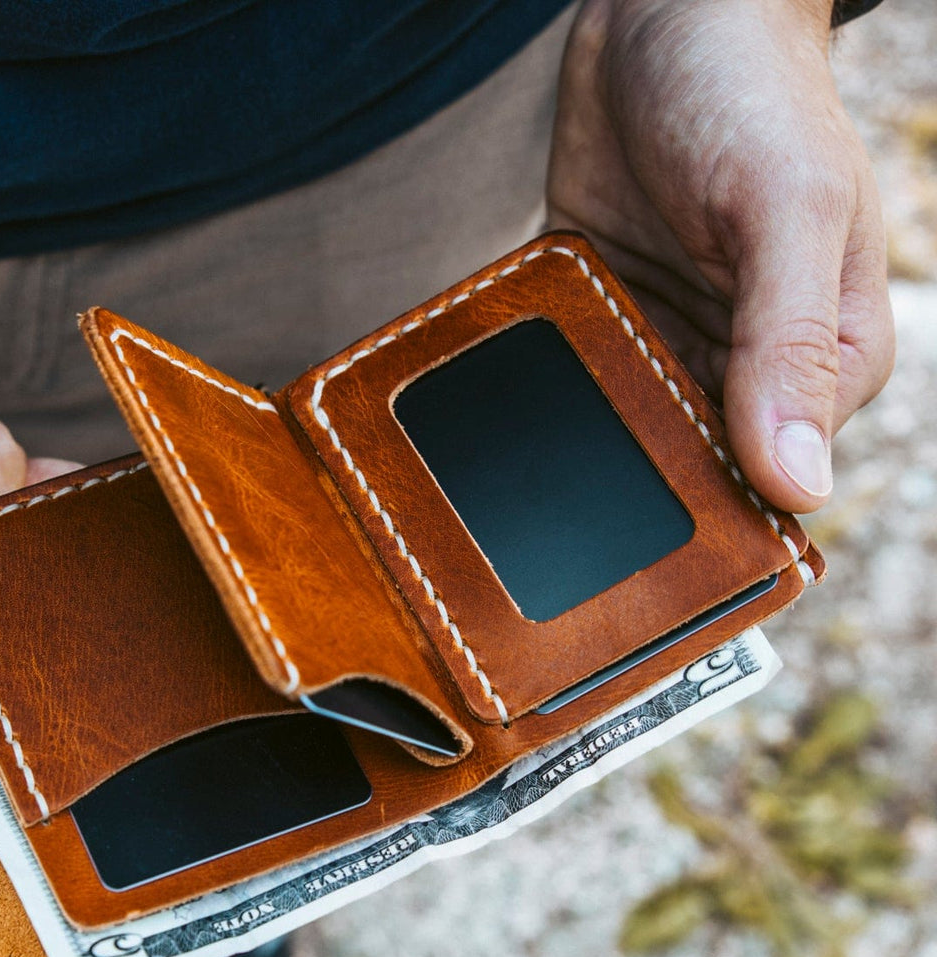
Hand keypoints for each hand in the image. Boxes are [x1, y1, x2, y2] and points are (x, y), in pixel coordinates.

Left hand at [547, 0, 893, 512]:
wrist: (661, 15)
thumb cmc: (748, 93)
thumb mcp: (785, 209)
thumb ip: (788, 342)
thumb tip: (799, 485)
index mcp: (825, 358)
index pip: (775, 476)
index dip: (716, 509)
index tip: (649, 532)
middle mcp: (749, 365)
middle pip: (692, 469)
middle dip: (636, 483)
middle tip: (566, 508)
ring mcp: (673, 343)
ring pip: (624, 434)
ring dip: (580, 444)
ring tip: (524, 465)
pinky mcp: (609, 319)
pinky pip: (572, 380)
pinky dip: (542, 392)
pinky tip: (504, 409)